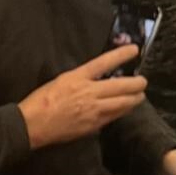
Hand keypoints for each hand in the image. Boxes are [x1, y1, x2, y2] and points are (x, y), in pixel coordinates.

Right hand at [18, 45, 147, 149]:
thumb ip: (81, 78)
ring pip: (122, 103)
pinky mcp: (93, 125)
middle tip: (143, 81)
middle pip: (121, 86)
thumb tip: (96, 78)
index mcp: (77, 78)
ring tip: (140, 96)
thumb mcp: (60, 80)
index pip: (104, 62)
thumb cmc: (40, 101)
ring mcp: (93, 110)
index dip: (121, 54)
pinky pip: (113, 117)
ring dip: (134, 99)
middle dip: (137, 83)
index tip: (134, 49)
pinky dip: (122, 111)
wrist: (32, 125)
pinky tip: (126, 109)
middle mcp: (88, 92)